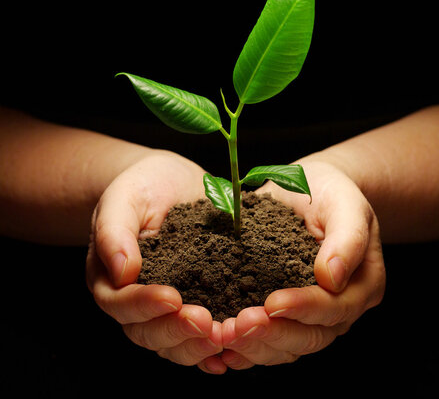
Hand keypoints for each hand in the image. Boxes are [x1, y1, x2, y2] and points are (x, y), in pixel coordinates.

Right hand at [86, 150, 225, 372]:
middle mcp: (135, 301)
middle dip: (177, 331)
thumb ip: (115, 231)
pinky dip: (214, 348)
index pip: (120, 303)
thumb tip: (123, 272)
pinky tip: (233, 350)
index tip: (173, 297)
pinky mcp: (195, 304)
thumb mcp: (124, 196)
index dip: (145, 305)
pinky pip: (199, 336)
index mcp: (111, 277)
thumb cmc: (143, 185)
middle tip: (207, 322)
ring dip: (198, 345)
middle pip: (147, 333)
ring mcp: (165, 308)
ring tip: (225, 336)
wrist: (172, 182)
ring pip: (174, 343)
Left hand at [220, 159, 385, 368]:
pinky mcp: (284, 315)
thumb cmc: (330, 193)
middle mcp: (339, 309)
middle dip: (273, 335)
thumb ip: (347, 237)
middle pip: (310, 337)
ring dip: (254, 347)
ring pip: (286, 347)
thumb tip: (333, 278)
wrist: (310, 189)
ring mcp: (311, 317)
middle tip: (239, 325)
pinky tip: (222, 350)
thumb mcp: (345, 203)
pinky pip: (267, 342)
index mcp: (362, 285)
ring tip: (224, 336)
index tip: (272, 303)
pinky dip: (245, 349)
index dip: (304, 308)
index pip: (335, 307)